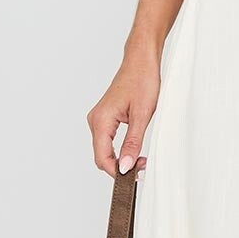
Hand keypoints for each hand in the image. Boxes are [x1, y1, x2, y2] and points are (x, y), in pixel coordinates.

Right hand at [87, 44, 160, 176]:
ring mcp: (99, 119)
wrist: (142, 60)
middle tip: (142, 168)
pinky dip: (120, 150)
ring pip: (105, 150)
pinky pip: (108, 141)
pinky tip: (134, 151)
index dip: (117, 172)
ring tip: (141, 160)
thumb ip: (132, 143)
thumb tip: (125, 166)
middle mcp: (95, 120)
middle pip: (102, 156)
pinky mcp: (106, 118)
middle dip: (120, 167)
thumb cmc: (142, 80)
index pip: (102, 158)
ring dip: (120, 160)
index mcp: (101, 120)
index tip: (135, 176)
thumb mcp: (142, 115)